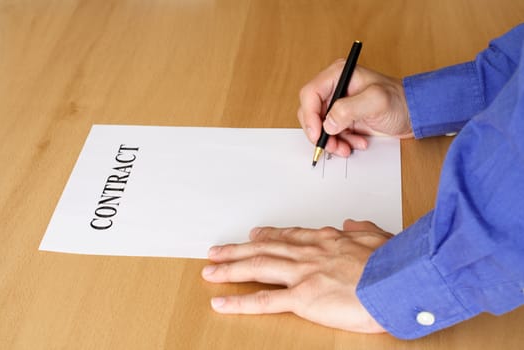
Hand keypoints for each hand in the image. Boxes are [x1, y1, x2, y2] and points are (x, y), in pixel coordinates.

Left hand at [201, 219, 392, 333]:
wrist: (399, 279)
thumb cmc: (394, 262)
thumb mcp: (378, 237)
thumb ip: (361, 229)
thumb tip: (351, 222)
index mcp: (327, 239)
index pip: (289, 236)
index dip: (268, 236)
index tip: (254, 235)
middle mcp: (308, 253)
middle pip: (264, 249)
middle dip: (237, 250)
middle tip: (217, 250)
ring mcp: (302, 273)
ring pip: (256, 267)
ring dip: (230, 268)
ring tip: (210, 270)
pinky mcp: (302, 297)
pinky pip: (264, 300)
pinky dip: (239, 302)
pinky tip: (222, 302)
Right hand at [298, 63, 412, 156]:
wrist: (414, 115)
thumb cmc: (400, 101)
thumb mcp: (376, 101)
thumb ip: (349, 109)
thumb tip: (328, 123)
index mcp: (338, 75)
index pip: (310, 94)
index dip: (309, 116)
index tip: (317, 133)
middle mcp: (334, 88)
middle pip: (310, 113)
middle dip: (319, 132)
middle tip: (331, 145)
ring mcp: (337, 105)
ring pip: (318, 127)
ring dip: (331, 141)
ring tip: (347, 147)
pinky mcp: (342, 120)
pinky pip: (330, 135)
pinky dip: (340, 143)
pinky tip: (356, 143)